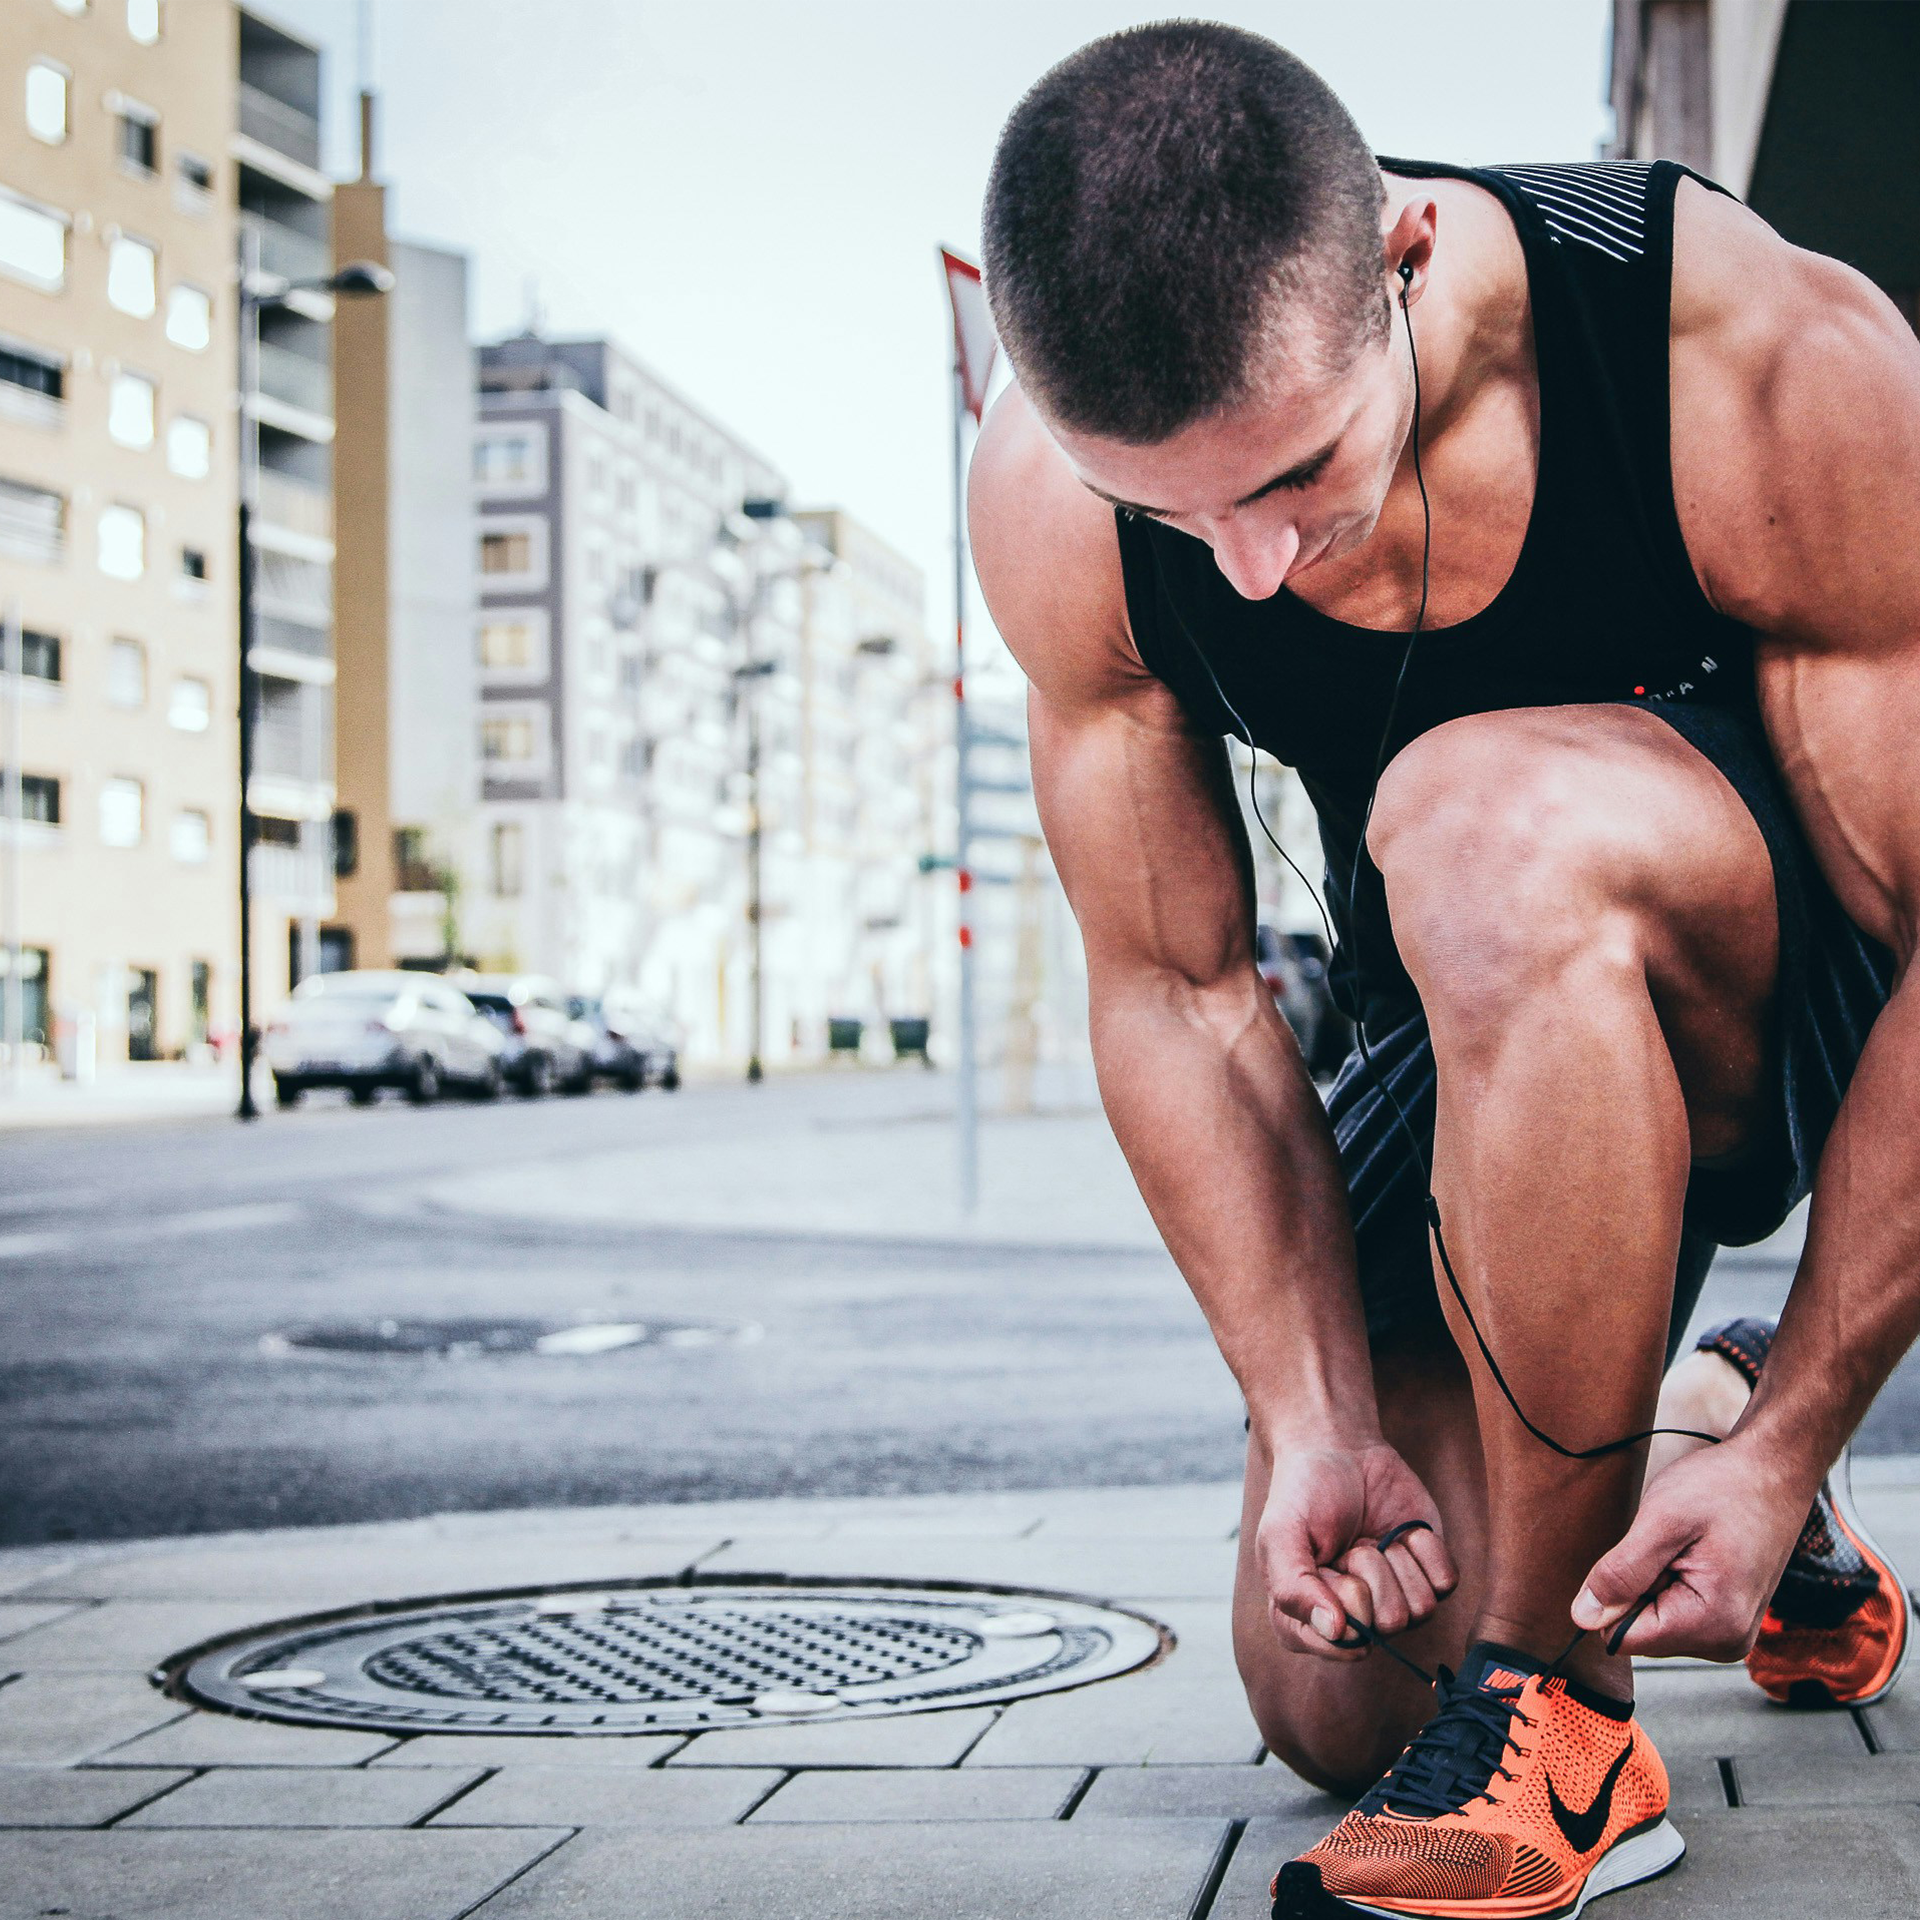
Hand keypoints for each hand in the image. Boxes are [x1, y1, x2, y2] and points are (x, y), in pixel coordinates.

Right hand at [1256, 1439, 1458, 1659]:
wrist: (1339, 1449)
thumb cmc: (1303, 1494)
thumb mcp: (1280, 1536)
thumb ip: (1293, 1588)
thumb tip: (1336, 1632)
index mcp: (1309, 1620)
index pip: (1342, 1645)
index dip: (1341, 1601)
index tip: (1326, 1564)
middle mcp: (1356, 1620)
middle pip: (1386, 1625)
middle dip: (1368, 1571)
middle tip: (1349, 1543)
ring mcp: (1395, 1599)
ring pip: (1420, 1610)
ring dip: (1395, 1560)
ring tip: (1372, 1537)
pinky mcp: (1427, 1576)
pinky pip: (1445, 1584)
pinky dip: (1424, 1550)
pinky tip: (1400, 1533)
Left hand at [1572, 1433, 1808, 1658]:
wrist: (1773, 1471)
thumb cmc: (1724, 1487)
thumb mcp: (1661, 1521)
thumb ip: (1621, 1573)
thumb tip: (1582, 1617)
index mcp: (1713, 1625)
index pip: (1625, 1638)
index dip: (1615, 1594)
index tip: (1644, 1554)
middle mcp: (1727, 1642)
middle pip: (1641, 1630)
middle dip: (1640, 1585)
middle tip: (1671, 1545)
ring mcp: (1730, 1632)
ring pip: (1655, 1619)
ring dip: (1655, 1580)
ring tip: (1687, 1545)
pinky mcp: (1727, 1618)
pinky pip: (1675, 1609)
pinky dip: (1671, 1579)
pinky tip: (1695, 1552)